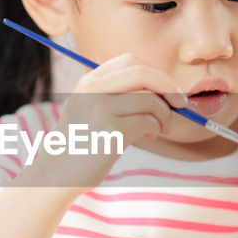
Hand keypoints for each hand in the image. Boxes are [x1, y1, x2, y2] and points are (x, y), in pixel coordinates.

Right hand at [28, 54, 186, 190]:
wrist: (56, 175)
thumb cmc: (82, 145)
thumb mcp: (92, 110)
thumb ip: (119, 96)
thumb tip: (166, 93)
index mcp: (89, 81)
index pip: (131, 62)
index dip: (156, 74)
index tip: (168, 90)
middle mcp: (93, 89)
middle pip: (144, 73)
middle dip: (169, 88)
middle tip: (181, 104)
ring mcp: (100, 108)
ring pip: (150, 99)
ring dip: (164, 115)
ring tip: (162, 129)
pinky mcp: (110, 130)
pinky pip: (148, 122)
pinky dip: (155, 129)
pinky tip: (148, 137)